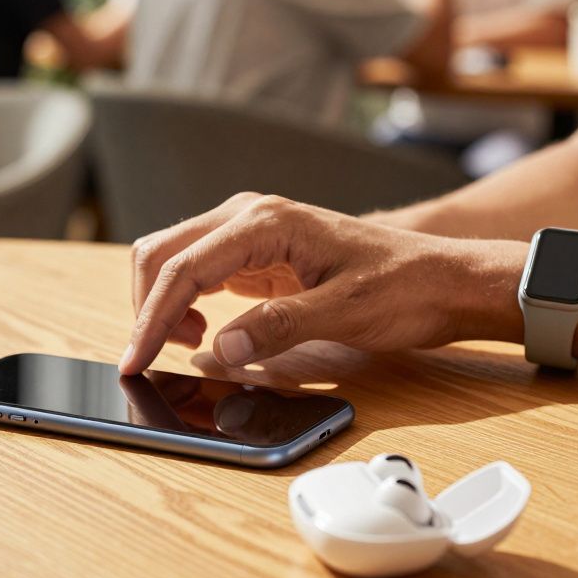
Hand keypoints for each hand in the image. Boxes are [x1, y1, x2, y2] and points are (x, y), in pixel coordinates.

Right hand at [119, 193, 520, 374]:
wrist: (442, 278)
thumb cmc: (403, 288)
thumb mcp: (344, 313)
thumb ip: (279, 328)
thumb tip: (221, 350)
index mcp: (265, 222)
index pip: (183, 267)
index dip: (150, 318)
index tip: (135, 361)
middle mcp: (249, 215)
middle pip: (162, 251)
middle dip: (144, 307)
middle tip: (144, 361)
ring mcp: (250, 230)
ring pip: (172, 257)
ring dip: (160, 302)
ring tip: (182, 346)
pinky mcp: (255, 250)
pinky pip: (197, 268)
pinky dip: (181, 300)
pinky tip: (200, 332)